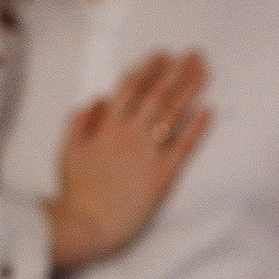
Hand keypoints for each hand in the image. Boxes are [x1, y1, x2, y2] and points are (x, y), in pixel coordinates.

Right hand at [45, 50, 210, 272]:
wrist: (88, 224)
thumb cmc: (77, 190)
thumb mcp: (69, 151)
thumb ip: (80, 122)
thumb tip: (97, 100)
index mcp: (107, 127)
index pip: (131, 87)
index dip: (149, 68)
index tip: (164, 55)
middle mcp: (131, 135)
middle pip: (158, 94)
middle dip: (178, 71)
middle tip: (195, 54)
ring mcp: (149, 154)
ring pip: (173, 114)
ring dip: (191, 89)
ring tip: (205, 71)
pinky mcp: (163, 176)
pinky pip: (184, 147)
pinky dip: (197, 127)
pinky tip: (209, 110)